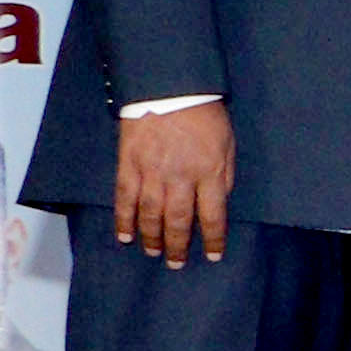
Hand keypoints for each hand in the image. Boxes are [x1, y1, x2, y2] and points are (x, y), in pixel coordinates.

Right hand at [112, 108, 230, 265]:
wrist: (169, 88)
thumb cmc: (204, 115)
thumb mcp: (227, 145)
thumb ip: (223, 176)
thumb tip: (217, 203)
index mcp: (210, 172)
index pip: (213, 216)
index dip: (213, 239)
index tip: (213, 256)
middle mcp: (180, 176)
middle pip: (179, 220)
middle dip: (178, 245)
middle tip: (176, 263)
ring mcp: (151, 171)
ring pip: (150, 214)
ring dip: (151, 237)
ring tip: (154, 252)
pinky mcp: (129, 164)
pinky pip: (125, 198)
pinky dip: (123, 219)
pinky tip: (124, 234)